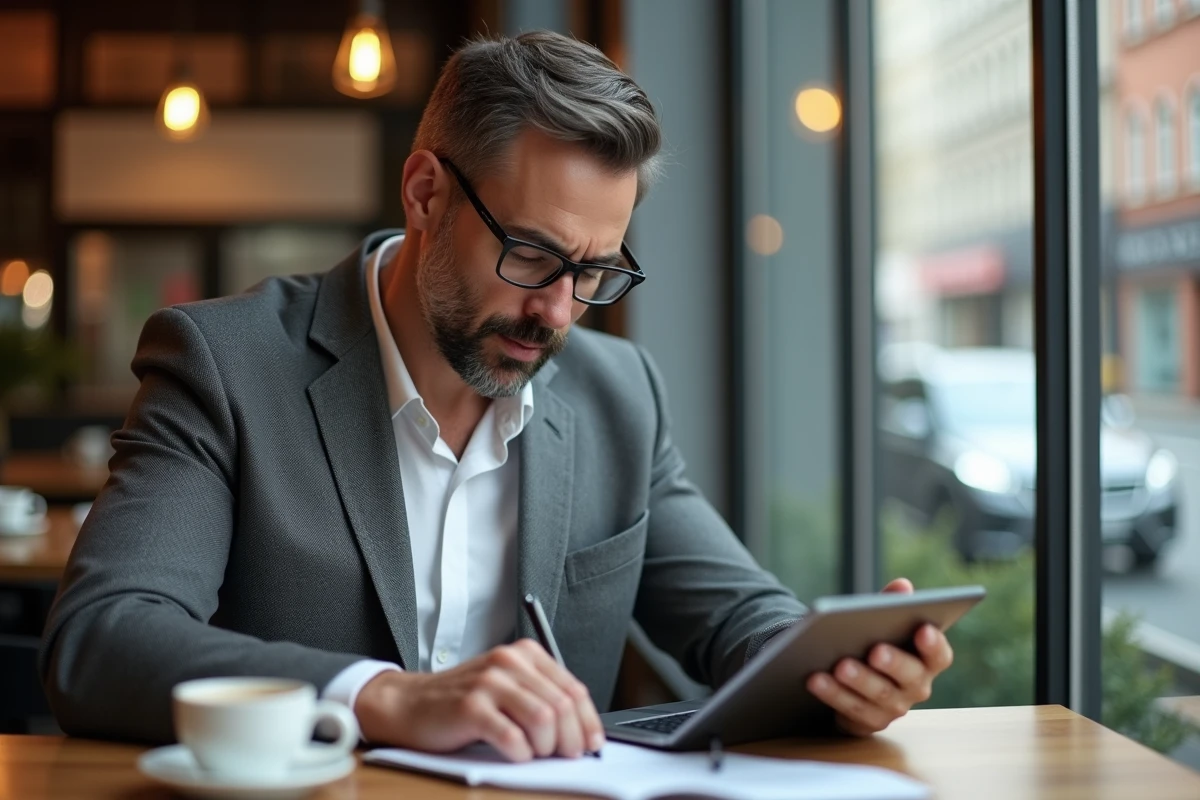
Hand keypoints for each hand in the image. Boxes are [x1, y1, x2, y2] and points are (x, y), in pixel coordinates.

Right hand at [354, 639, 605, 760]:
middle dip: (571, 738)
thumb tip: (581, 730)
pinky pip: (512, 738)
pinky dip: (520, 754)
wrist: (409, 703)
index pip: (573, 688)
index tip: (592, 742)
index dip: (588, 721)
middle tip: (565, 756)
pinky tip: (514, 754)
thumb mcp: (506, 687)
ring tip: (535, 753)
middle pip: (561, 705)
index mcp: (524, 654)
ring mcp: (489, 683)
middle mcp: (508, 662)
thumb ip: (540, 698)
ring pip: (543, 719)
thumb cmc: (462, 700)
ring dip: (546, 747)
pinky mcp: (470, 707)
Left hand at [805, 577, 953, 736]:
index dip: (934, 644)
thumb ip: (891, 604)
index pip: (939, 655)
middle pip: (910, 677)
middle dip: (893, 663)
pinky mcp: (868, 721)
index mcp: (926, 660)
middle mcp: (916, 687)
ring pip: (879, 695)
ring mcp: (894, 708)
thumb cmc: (873, 642)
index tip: (923, 628)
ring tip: (840, 666)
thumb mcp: (881, 622)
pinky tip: (816, 679)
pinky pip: (851, 710)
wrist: (850, 678)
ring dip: (859, 680)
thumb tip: (902, 586)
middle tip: (876, 650)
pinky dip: (833, 694)